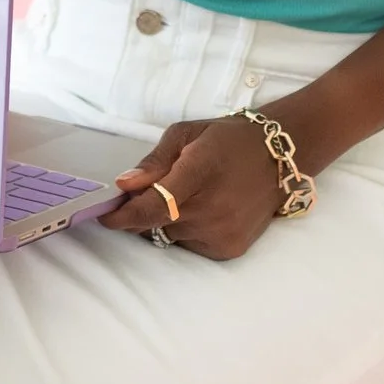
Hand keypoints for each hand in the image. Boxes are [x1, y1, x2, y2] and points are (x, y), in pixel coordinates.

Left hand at [100, 114, 288, 261]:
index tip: (106, 215)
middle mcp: (212, 209)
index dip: (123, 215)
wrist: (278, 159)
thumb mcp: (187, 134)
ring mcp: (223, 233)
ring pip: (172, 236)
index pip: (152, 206)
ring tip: (189, 197)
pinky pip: (191, 246)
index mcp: (200, 172)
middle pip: (156, 224)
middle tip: (154, 192)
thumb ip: (154, 161)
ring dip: (168, 221)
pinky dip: (188, 231)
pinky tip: (205, 211)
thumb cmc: (228, 140)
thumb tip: (124, 185)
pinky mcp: (229, 249)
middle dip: (145, 211)